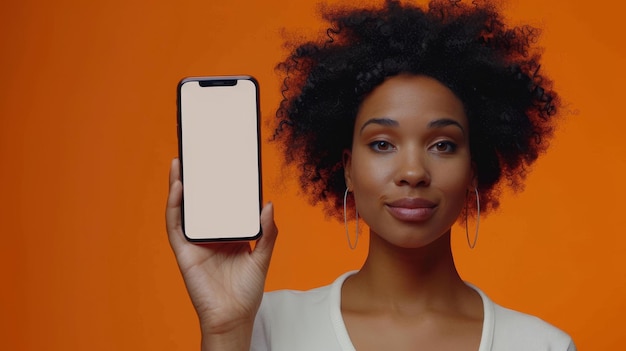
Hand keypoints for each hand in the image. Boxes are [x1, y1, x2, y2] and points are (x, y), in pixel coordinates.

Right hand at [165, 158, 277, 347]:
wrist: (233, 316)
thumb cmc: (247, 290)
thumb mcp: (263, 256)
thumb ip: (268, 232)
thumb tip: (269, 204)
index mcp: (227, 233)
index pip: (221, 203)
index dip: (219, 184)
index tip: (223, 162)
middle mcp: (209, 234)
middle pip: (200, 202)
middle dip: (197, 178)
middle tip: (198, 153)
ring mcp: (195, 241)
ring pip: (184, 208)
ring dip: (180, 185)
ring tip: (182, 161)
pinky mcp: (184, 250)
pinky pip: (176, 224)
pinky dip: (175, 205)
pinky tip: (179, 187)